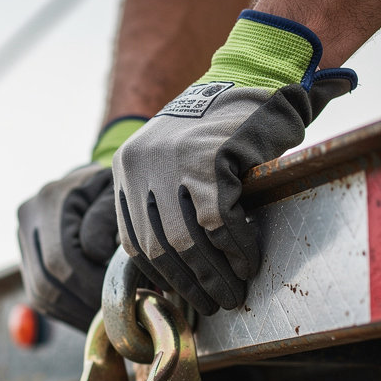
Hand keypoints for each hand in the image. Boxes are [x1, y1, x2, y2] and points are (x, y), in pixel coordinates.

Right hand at [16, 164, 118, 331]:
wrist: (98, 187)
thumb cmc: (118, 191)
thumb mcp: (121, 195)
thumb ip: (109, 217)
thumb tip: (95, 253)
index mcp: (50, 199)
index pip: (62, 257)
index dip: (92, 282)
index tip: (124, 293)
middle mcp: (27, 219)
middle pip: (47, 280)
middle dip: (84, 302)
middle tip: (116, 314)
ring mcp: (22, 241)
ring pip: (40, 294)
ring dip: (74, 314)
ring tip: (106, 319)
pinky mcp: (25, 261)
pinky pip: (40, 298)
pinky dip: (67, 312)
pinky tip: (91, 315)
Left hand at [112, 10, 355, 314]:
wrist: (254, 74)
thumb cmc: (216, 131)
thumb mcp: (171, 165)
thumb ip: (161, 208)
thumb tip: (165, 278)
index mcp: (126, 171)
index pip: (134, 241)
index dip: (159, 275)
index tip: (179, 295)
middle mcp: (141, 167)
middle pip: (162, 248)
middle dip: (190, 284)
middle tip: (212, 305)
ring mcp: (173, 165)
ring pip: (190, 243)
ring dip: (215, 276)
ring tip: (233, 294)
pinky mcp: (209, 163)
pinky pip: (220, 226)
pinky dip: (237, 251)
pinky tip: (249, 265)